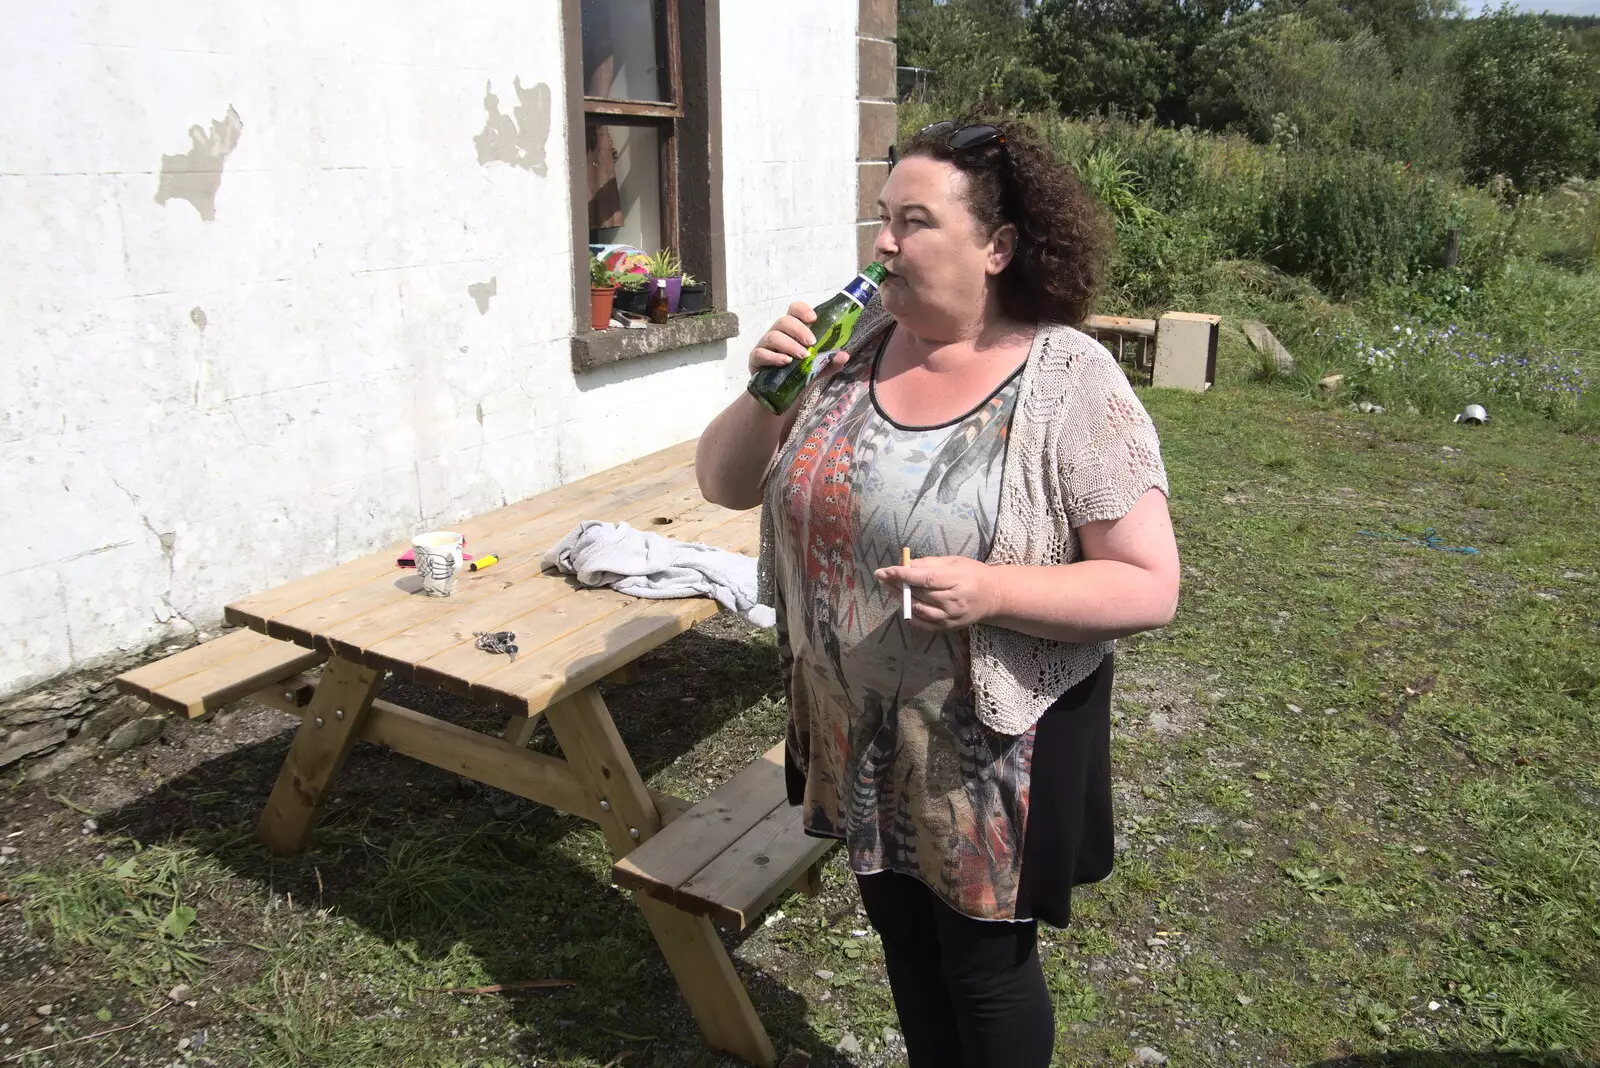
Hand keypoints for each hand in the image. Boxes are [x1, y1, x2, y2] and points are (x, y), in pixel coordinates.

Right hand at [747, 302, 848, 377]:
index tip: (813, 319)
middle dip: (799, 329)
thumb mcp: (817, 369)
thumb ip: (830, 362)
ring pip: (773, 336)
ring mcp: (765, 346)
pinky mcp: (756, 359)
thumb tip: (844, 355)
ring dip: (789, 344)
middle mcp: (778, 334)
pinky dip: (774, 357)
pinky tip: (785, 362)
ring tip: (802, 356)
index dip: (802, 310)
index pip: (794, 310)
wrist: (778, 394)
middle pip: (784, 321)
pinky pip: (760, 353)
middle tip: (811, 343)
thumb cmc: (797, 374)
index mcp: (792, 330)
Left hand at [874, 556, 1004, 631]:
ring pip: (918, 609)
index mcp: (957, 580)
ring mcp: (951, 617)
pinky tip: (904, 604)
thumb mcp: (954, 561)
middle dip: (897, 585)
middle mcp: (953, 601)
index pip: (925, 579)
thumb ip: (929, 563)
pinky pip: (923, 624)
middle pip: (919, 594)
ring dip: (901, 599)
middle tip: (882, 577)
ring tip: (891, 589)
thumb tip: (905, 564)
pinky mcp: (949, 627)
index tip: (885, 570)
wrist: (994, 596)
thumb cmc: (973, 573)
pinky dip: (910, 614)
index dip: (903, 575)